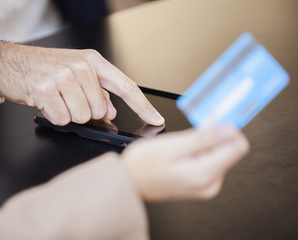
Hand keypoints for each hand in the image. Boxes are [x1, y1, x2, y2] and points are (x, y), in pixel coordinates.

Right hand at [0, 41, 164, 125]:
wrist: (10, 63)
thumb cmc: (44, 69)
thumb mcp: (75, 74)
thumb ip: (97, 92)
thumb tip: (112, 111)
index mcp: (92, 61)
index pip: (125, 86)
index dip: (143, 106)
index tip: (156, 119)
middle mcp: (81, 66)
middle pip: (100, 110)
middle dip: (85, 112)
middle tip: (69, 99)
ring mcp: (63, 76)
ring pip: (83, 117)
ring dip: (69, 114)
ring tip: (57, 99)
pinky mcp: (46, 89)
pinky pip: (63, 119)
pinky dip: (55, 116)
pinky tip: (47, 102)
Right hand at [121, 125, 248, 200]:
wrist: (129, 182)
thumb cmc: (143, 166)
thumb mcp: (171, 146)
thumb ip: (203, 138)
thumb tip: (229, 129)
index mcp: (205, 174)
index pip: (237, 145)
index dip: (228, 126)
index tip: (220, 114)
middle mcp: (210, 182)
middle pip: (228, 148)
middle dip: (215, 132)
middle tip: (198, 122)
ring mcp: (206, 184)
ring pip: (219, 152)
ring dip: (207, 139)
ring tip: (186, 138)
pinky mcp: (200, 181)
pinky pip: (209, 159)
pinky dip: (201, 147)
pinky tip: (186, 145)